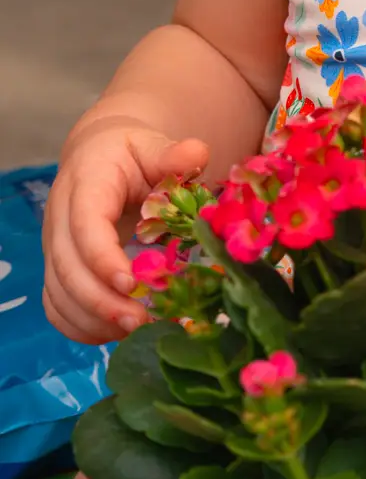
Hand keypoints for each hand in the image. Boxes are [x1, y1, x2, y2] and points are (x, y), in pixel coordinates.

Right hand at [42, 119, 206, 343]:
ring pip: (59, 293)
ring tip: (136, 331)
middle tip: (140, 322)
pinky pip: (57, 305)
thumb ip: (172, 154)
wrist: (99, 157)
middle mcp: (60, 218)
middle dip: (101, 302)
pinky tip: (116, 333)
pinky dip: (81, 326)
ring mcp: (54, 246)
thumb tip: (198, 154)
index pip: (85, 225)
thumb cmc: (130, 154)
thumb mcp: (151, 145)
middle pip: (68, 268)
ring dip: (93, 319)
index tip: (133, 283)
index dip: (104, 258)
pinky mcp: (58, 268)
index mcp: (84, 184)